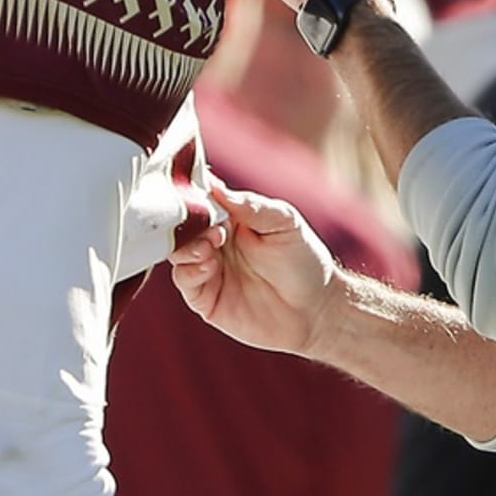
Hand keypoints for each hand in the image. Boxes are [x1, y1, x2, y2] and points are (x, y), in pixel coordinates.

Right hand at [169, 184, 338, 356]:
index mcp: (232, 216)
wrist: (316, 309)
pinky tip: (208, 267)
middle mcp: (216, 241)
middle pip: (182, 226)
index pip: (201, 199)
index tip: (193, 192)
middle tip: (211, 228)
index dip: (193, 194)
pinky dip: (189, 271)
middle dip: (187, 223)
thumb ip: (250, 206)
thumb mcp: (284, 222)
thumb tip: (216, 187)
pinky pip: (185, 282)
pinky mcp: (208, 299)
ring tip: (210, 246)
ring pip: (178, 252)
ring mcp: (210, 269)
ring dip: (187, 247)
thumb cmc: (303, 259)